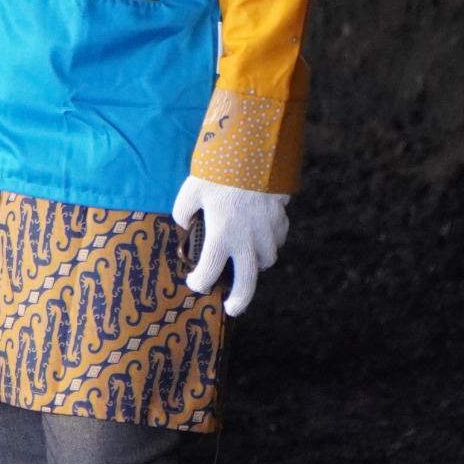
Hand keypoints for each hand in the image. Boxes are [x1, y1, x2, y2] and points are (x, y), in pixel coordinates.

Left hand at [173, 175, 290, 315]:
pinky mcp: (280, 223)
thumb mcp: (191, 190)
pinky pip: (276, 241)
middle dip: (239, 300)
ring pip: (266, 261)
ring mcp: (267, 234)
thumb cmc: (220, 173)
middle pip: (247, 283)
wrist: (256, 155)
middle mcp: (246, 241)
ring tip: (244, 261)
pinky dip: (269, 244)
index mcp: (221, 237)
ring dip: (255, 265)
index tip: (194, 282)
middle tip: (233, 309)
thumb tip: (184, 224)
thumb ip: (183, 211)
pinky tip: (259, 236)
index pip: (208, 272)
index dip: (199, 282)